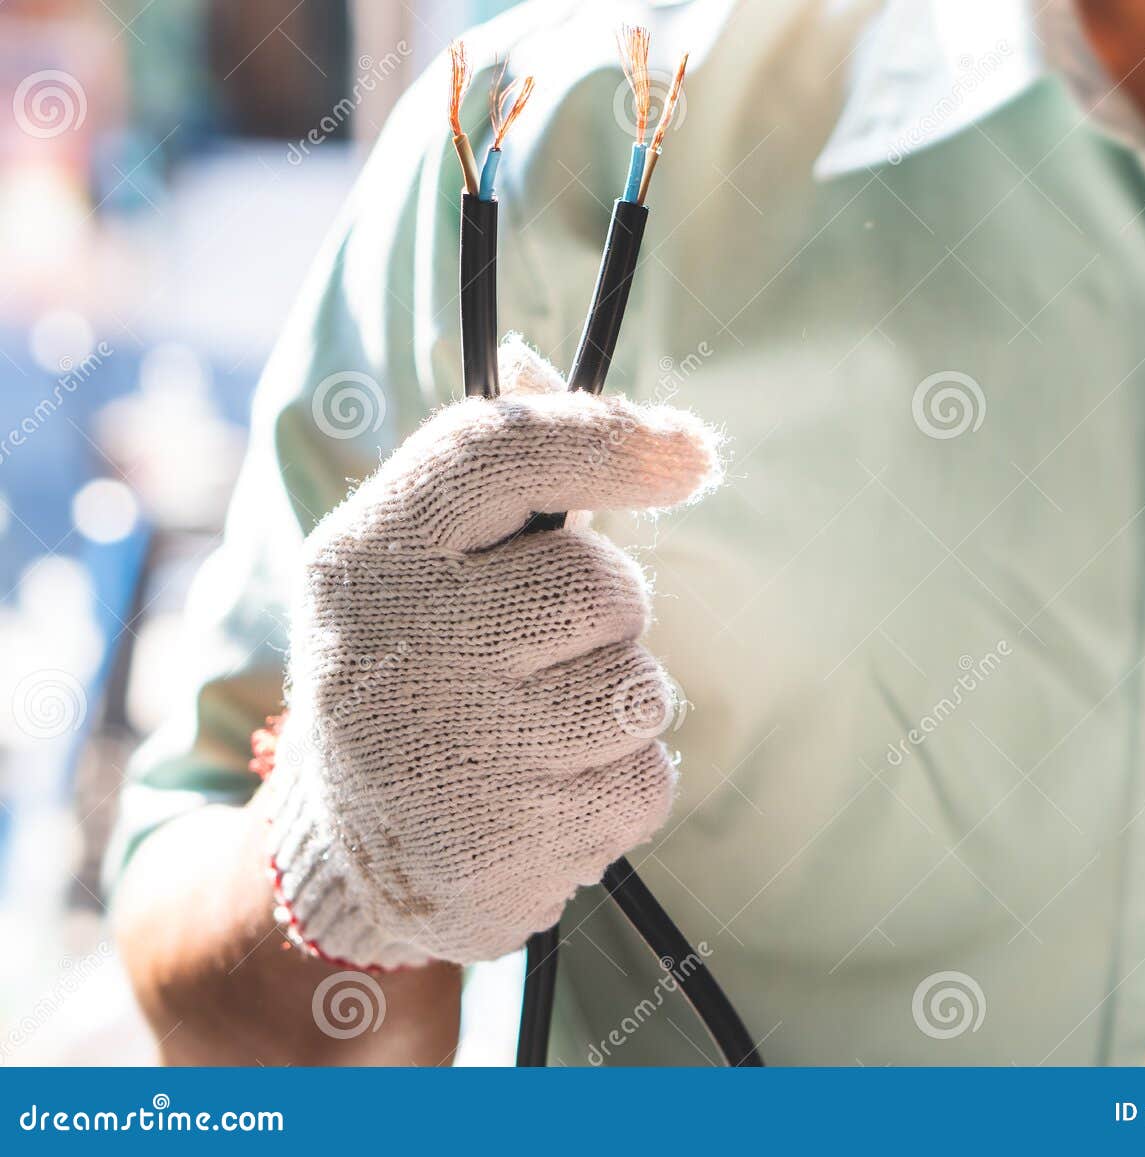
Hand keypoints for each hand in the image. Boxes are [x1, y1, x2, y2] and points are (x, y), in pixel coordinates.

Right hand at [261, 338, 719, 967]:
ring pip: (638, 688)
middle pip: (604, 585)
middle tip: (541, 648)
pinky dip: (621, 785)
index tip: (692, 453)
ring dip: (615, 705)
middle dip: (607, 613)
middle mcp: (398, 647)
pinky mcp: (507, 846)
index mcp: (368, 556)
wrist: (358, 854)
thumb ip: (491, 467)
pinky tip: (550, 796)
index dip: (611, 439)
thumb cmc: (413, 671)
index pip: (499, 453)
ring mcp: (452, 754)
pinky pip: (647, 780)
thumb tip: (540, 359)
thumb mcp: (417, 562)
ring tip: (538, 731)